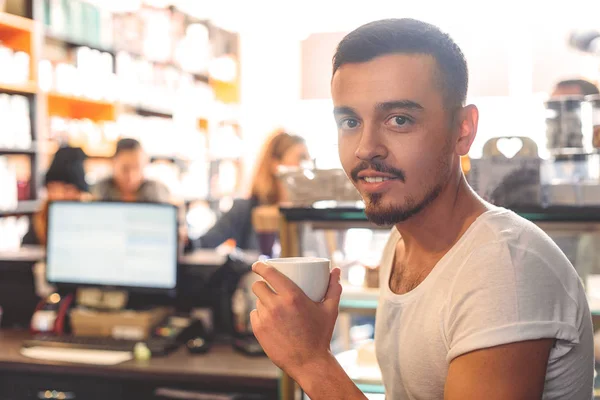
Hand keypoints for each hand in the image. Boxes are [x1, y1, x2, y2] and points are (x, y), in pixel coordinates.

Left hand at [250, 262, 341, 377]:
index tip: (258, 265)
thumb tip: (336, 270)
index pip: (269, 273)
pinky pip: (254, 315)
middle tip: (268, 287)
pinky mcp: (258, 331)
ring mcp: (266, 319)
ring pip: (257, 301)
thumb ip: (333, 288)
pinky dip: (260, 315)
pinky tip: (267, 317)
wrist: (310, 363)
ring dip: (262, 300)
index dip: (260, 266)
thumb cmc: (321, 335)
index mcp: (292, 296)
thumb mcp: (330, 310)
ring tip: (271, 304)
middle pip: (258, 286)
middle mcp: (276, 306)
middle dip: (261, 284)